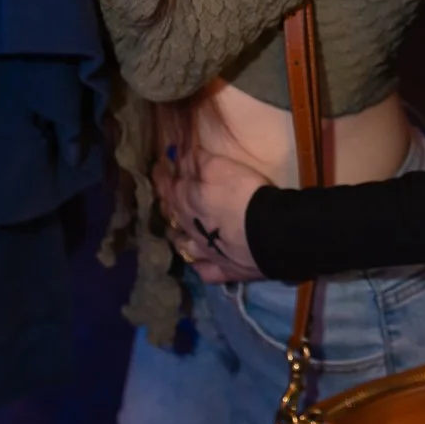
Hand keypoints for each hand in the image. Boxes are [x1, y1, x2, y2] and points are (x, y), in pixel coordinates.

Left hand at [154, 147, 269, 285]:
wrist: (268, 231)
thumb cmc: (243, 193)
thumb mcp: (217, 166)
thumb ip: (195, 160)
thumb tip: (175, 153)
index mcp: (186, 199)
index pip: (166, 185)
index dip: (160, 176)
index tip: (156, 168)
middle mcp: (190, 227)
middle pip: (172, 215)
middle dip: (166, 205)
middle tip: (164, 198)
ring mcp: (205, 252)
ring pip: (182, 245)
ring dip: (178, 237)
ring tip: (177, 233)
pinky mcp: (224, 270)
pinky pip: (205, 271)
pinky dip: (200, 266)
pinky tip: (200, 265)